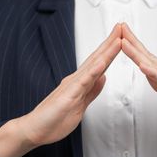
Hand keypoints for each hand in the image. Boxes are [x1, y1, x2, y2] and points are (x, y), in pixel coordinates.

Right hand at [20, 23, 121, 146]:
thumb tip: (103, 77)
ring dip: (106, 52)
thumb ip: (92, 91)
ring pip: (93, 65)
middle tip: (122, 26)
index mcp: (80, 83)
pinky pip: (84, 81)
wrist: (34, 129)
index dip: (111, 50)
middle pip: (98, 58)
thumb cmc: (54, 119)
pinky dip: (94, 70)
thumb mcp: (80, 105)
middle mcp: (76, 80)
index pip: (100, 63)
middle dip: (111, 42)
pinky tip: (102, 61)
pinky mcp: (69, 95)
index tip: (122, 37)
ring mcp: (72, 86)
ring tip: (117, 38)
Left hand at [120, 22, 156, 138]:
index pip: (147, 60)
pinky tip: (143, 66)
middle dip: (132, 42)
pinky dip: (153, 73)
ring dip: (138, 53)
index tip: (120, 36)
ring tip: (125, 42)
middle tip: (120, 27)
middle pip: (148, 56)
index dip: (133, 48)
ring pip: (153, 65)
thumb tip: (151, 77)